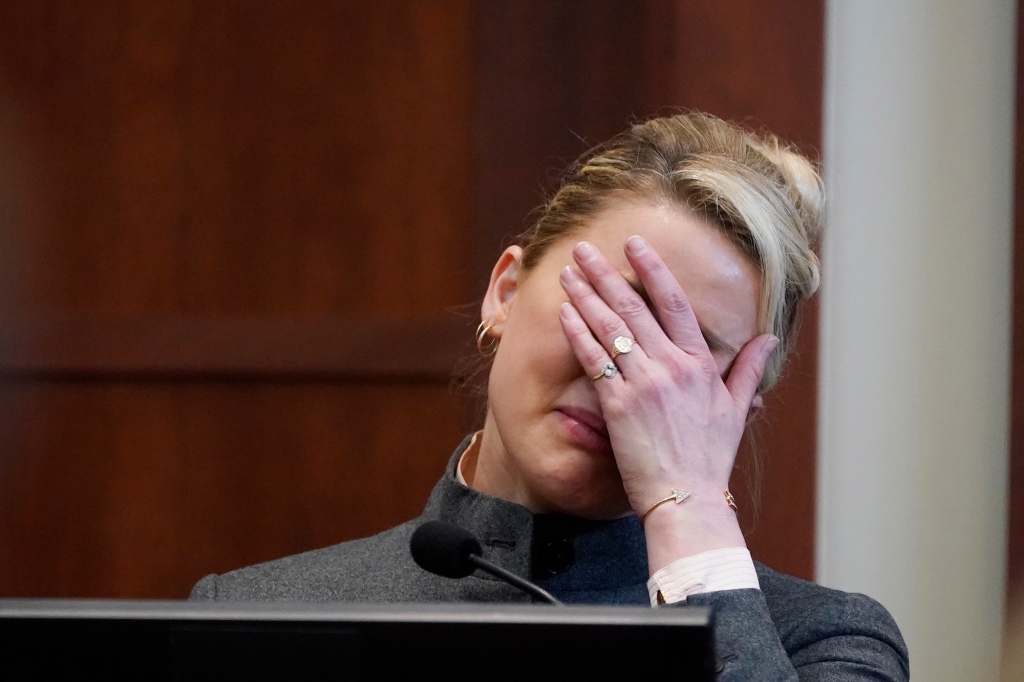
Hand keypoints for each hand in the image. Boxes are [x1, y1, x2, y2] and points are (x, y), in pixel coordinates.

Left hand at [557, 236, 776, 550]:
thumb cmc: (710, 458)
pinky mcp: (619, 404)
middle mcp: (672, 366)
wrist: (687, 498)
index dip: (652, 269)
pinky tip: (563, 311)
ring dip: (585, 295)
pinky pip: (595, 358)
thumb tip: (770, 338)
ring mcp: (645, 383)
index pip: (674, 303)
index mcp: (700, 364)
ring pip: (610, 327)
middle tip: (583, 248)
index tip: (634, 245)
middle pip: (634, 307)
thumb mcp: (736, 410)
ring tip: (567, 271)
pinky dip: (578, 332)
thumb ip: (750, 370)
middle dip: (605, 274)